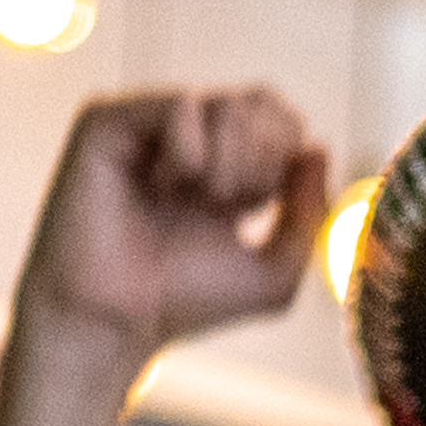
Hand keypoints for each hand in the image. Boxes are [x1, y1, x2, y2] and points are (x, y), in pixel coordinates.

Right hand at [17, 88, 333, 365]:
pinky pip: (182, 105)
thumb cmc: (185, 303)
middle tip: (220, 206)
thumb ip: (309, 215)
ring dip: (229, 165)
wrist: (115, 321)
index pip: (281, 120)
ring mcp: (145, 124)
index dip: (286, 160)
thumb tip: (317, 147)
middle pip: (263, 105)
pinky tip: (161, 185)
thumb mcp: (275, 276)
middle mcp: (185, 138)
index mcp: (224, 165)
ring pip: (229, 104)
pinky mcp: (108, 121)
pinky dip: (189, 152)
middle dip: (261, 165)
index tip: (253, 210)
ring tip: (190, 199)